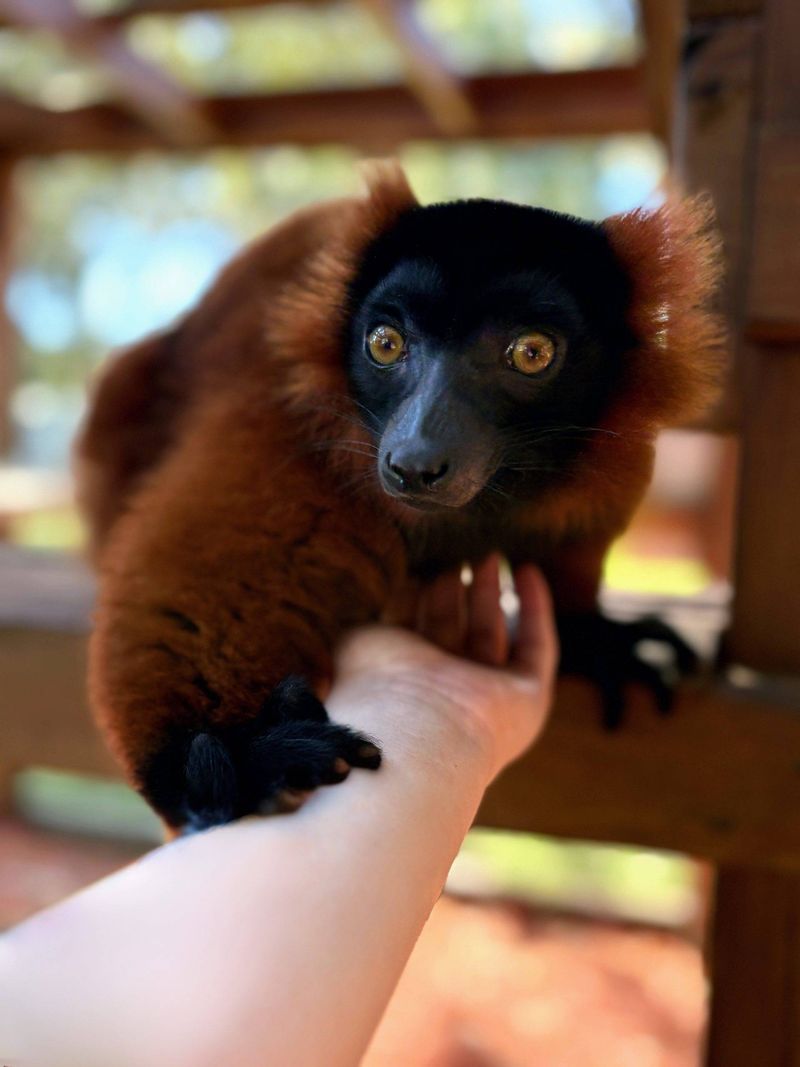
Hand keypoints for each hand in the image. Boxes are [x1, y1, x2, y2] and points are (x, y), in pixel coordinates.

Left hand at [328, 556, 557, 784]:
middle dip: (455, 589)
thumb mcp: (358, 638)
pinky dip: (536, 609)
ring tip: (487, 554)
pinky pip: (537, 647)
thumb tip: (367, 584)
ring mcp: (485, 698)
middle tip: (456, 553)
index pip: (412, 633)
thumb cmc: (374, 688)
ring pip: (489, 633)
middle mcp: (440, 695)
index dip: (418, 597)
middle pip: (452, 631)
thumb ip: (363, 615)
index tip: (421, 566)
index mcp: (397, 686)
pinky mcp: (526, 698)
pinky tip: (528, 571)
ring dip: (489, 591)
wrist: (412, 731)